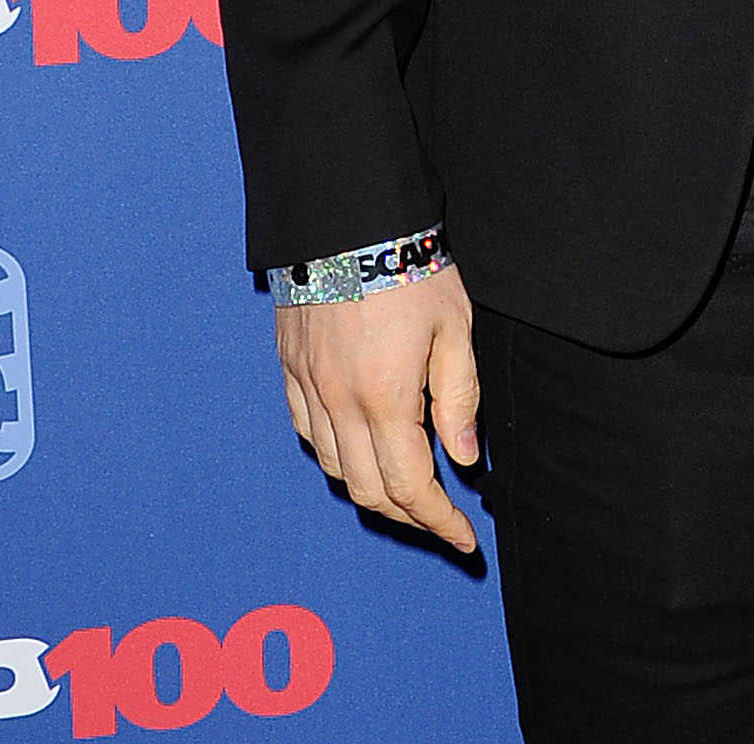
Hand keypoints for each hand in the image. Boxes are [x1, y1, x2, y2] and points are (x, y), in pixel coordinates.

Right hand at [275, 263, 480, 549]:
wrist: (344, 216)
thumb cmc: (408, 267)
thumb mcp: (454, 327)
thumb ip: (459, 396)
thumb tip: (463, 458)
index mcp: (385, 398)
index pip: (411, 487)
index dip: (439, 521)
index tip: (463, 538)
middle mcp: (339, 403)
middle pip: (368, 491)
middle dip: (408, 515)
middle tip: (439, 516)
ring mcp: (308, 386)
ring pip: (333, 468)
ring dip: (370, 489)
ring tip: (404, 484)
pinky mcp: (289, 368)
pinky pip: (307, 431)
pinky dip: (334, 454)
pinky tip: (357, 445)